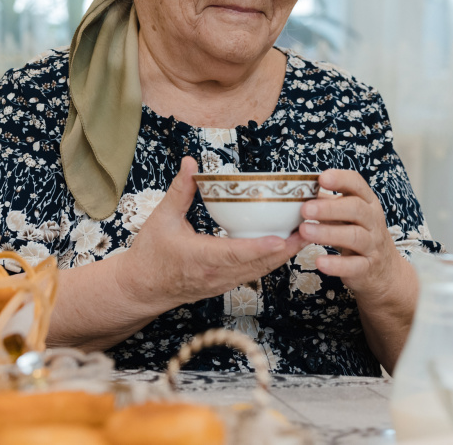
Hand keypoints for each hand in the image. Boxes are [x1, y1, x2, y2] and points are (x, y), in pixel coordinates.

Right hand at [114, 157, 305, 310]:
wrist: (142, 288)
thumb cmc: (150, 253)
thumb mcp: (162, 218)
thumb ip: (180, 191)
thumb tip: (191, 163)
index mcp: (200, 258)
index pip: (235, 253)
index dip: (260, 247)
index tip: (282, 238)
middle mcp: (216, 274)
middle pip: (258, 264)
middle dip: (286, 248)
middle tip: (310, 228)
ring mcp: (222, 283)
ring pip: (260, 271)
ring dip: (284, 255)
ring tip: (306, 235)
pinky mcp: (225, 285)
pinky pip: (254, 274)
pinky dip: (271, 261)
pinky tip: (285, 247)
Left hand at [298, 169, 407, 301]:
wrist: (384, 271)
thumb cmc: (358, 234)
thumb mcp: (346, 216)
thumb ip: (327, 203)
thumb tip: (300, 191)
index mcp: (366, 202)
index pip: (357, 184)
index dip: (341, 179)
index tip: (321, 178)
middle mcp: (373, 221)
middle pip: (356, 209)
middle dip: (330, 208)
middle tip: (305, 209)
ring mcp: (373, 245)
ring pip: (355, 236)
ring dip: (328, 233)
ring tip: (304, 231)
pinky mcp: (368, 267)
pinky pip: (354, 266)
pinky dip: (337, 265)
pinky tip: (319, 261)